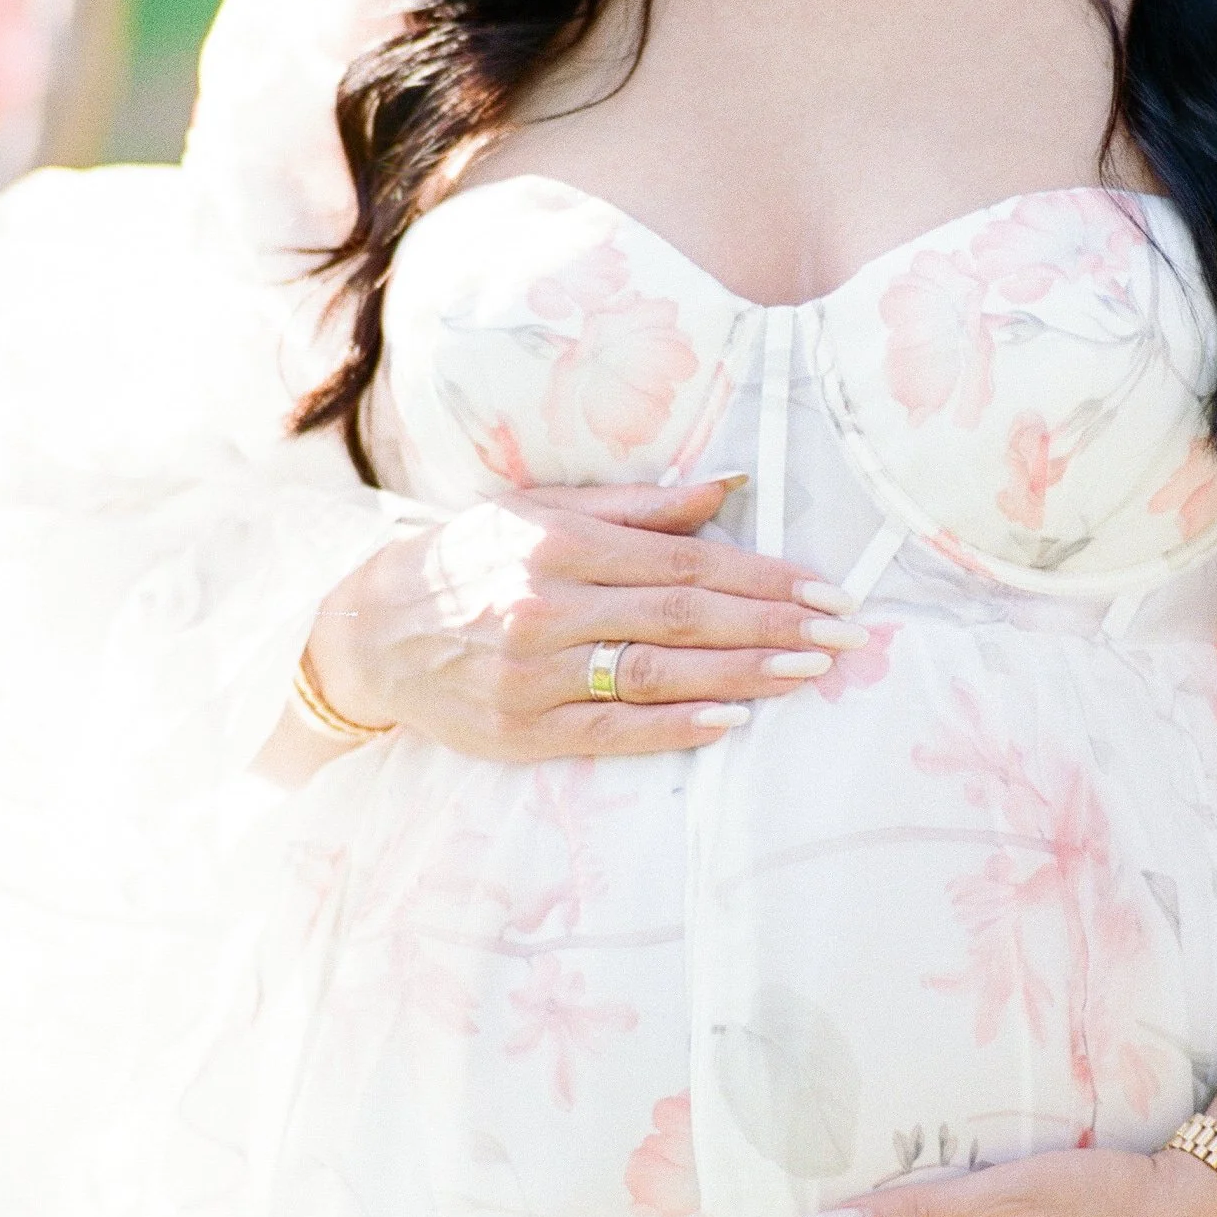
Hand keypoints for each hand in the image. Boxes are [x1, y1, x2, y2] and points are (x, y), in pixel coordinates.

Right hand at [306, 473, 866, 760]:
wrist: (370, 632)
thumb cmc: (469, 561)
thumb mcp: (540, 512)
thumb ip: (637, 506)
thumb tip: (729, 486)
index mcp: (559, 544)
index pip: (685, 563)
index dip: (764, 579)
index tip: (828, 590)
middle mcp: (546, 606)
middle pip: (683, 617)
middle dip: (774, 626)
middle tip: (845, 636)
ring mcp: (532, 674)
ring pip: (657, 674)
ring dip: (743, 676)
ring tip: (810, 673)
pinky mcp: (520, 731)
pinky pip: (613, 731)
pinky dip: (676, 727)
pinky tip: (733, 722)